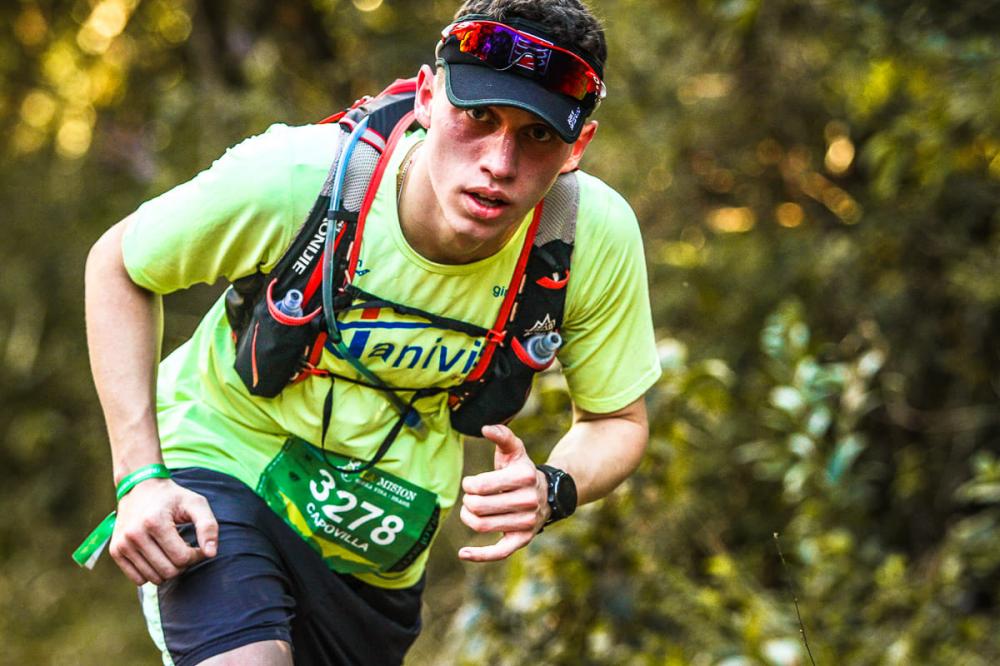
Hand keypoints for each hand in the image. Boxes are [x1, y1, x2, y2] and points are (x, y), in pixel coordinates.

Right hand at [108, 477, 218, 585]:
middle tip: (184, 548)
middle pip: (168, 571)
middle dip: (182, 564)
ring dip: (168, 569)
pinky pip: (138, 580)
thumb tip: (211, 554)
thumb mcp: (196, 504)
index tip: (196, 545)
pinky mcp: (115, 551)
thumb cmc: (173, 498)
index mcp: (155, 521)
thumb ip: (208, 526)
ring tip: (170, 550)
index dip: (196, 555)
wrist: (140, 488)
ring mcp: (122, 544)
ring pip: (154, 578)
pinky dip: (151, 573)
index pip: (182, 558)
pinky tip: (157, 556)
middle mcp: (134, 534)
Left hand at [458, 424, 549, 561]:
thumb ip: (502, 436)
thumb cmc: (523, 470)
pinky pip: (499, 552)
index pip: (481, 486)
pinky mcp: (523, 540)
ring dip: (469, 518)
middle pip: (478, 507)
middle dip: (468, 502)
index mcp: (524, 476)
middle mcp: (528, 501)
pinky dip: (479, 555)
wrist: (549, 494)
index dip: (469, 485)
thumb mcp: (515, 450)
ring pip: (483, 526)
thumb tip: (485, 428)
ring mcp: (527, 523)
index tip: (471, 483)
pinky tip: (463, 553)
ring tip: (471, 510)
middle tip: (471, 498)